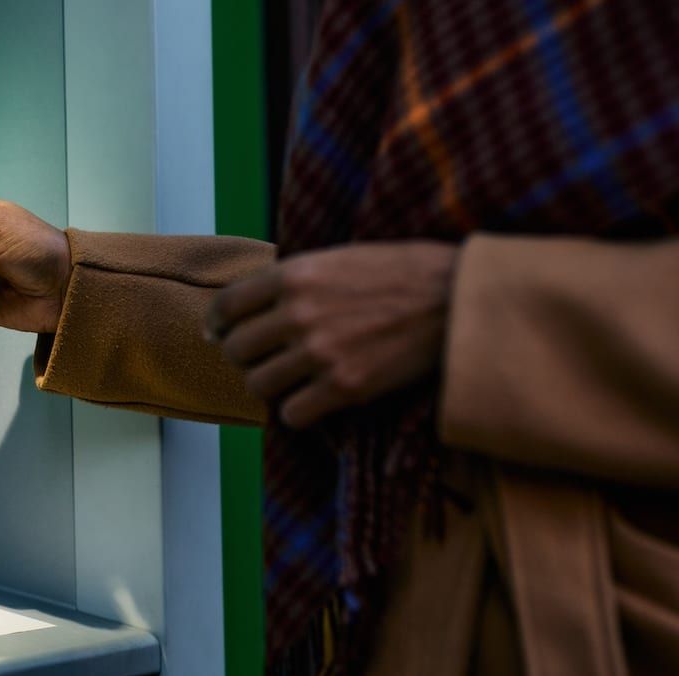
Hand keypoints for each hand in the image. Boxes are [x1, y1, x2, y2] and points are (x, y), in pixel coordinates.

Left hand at [207, 242, 458, 428]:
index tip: (220, 334)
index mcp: (294, 274)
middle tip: (265, 360)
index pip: (226, 306)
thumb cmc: (404, 272)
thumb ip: (296, 279)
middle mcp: (299, 312)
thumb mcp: (340, 257)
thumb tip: (253, 303)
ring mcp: (320, 352)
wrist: (460, 299)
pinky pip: (292, 414)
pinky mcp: (345, 387)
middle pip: (237, 350)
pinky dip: (297, 413)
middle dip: (247, 357)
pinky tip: (314, 402)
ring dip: (271, 387)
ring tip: (291, 381)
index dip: (218, 324)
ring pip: (259, 385)